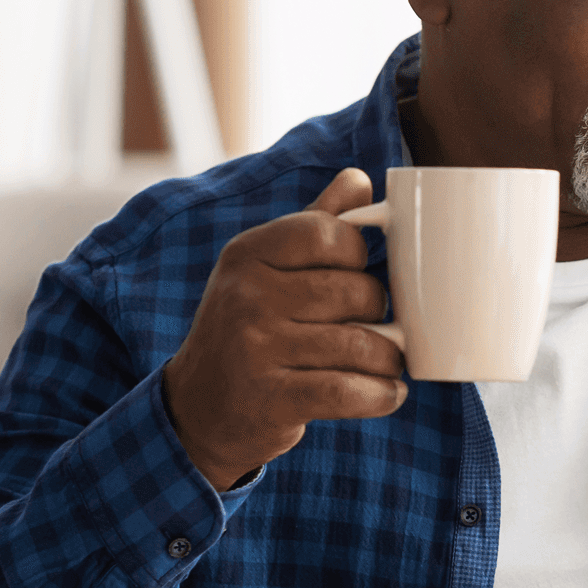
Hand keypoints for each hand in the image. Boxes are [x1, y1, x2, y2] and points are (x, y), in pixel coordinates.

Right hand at [161, 168, 405, 489]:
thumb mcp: (266, 269)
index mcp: (247, 254)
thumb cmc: (248, 327)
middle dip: (380, 312)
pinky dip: (383, 394)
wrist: (197, 408)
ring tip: (389, 363)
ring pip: (361, 344)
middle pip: (355, 291)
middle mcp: (247, 296)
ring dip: (390, 359)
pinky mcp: (272, 400)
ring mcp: (257, 349)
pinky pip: (350, 392)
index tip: (357, 274)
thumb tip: (359, 180)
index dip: (358, 254)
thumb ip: (314, 223)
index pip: (329, 234)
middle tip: (378, 325)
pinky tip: (388, 392)